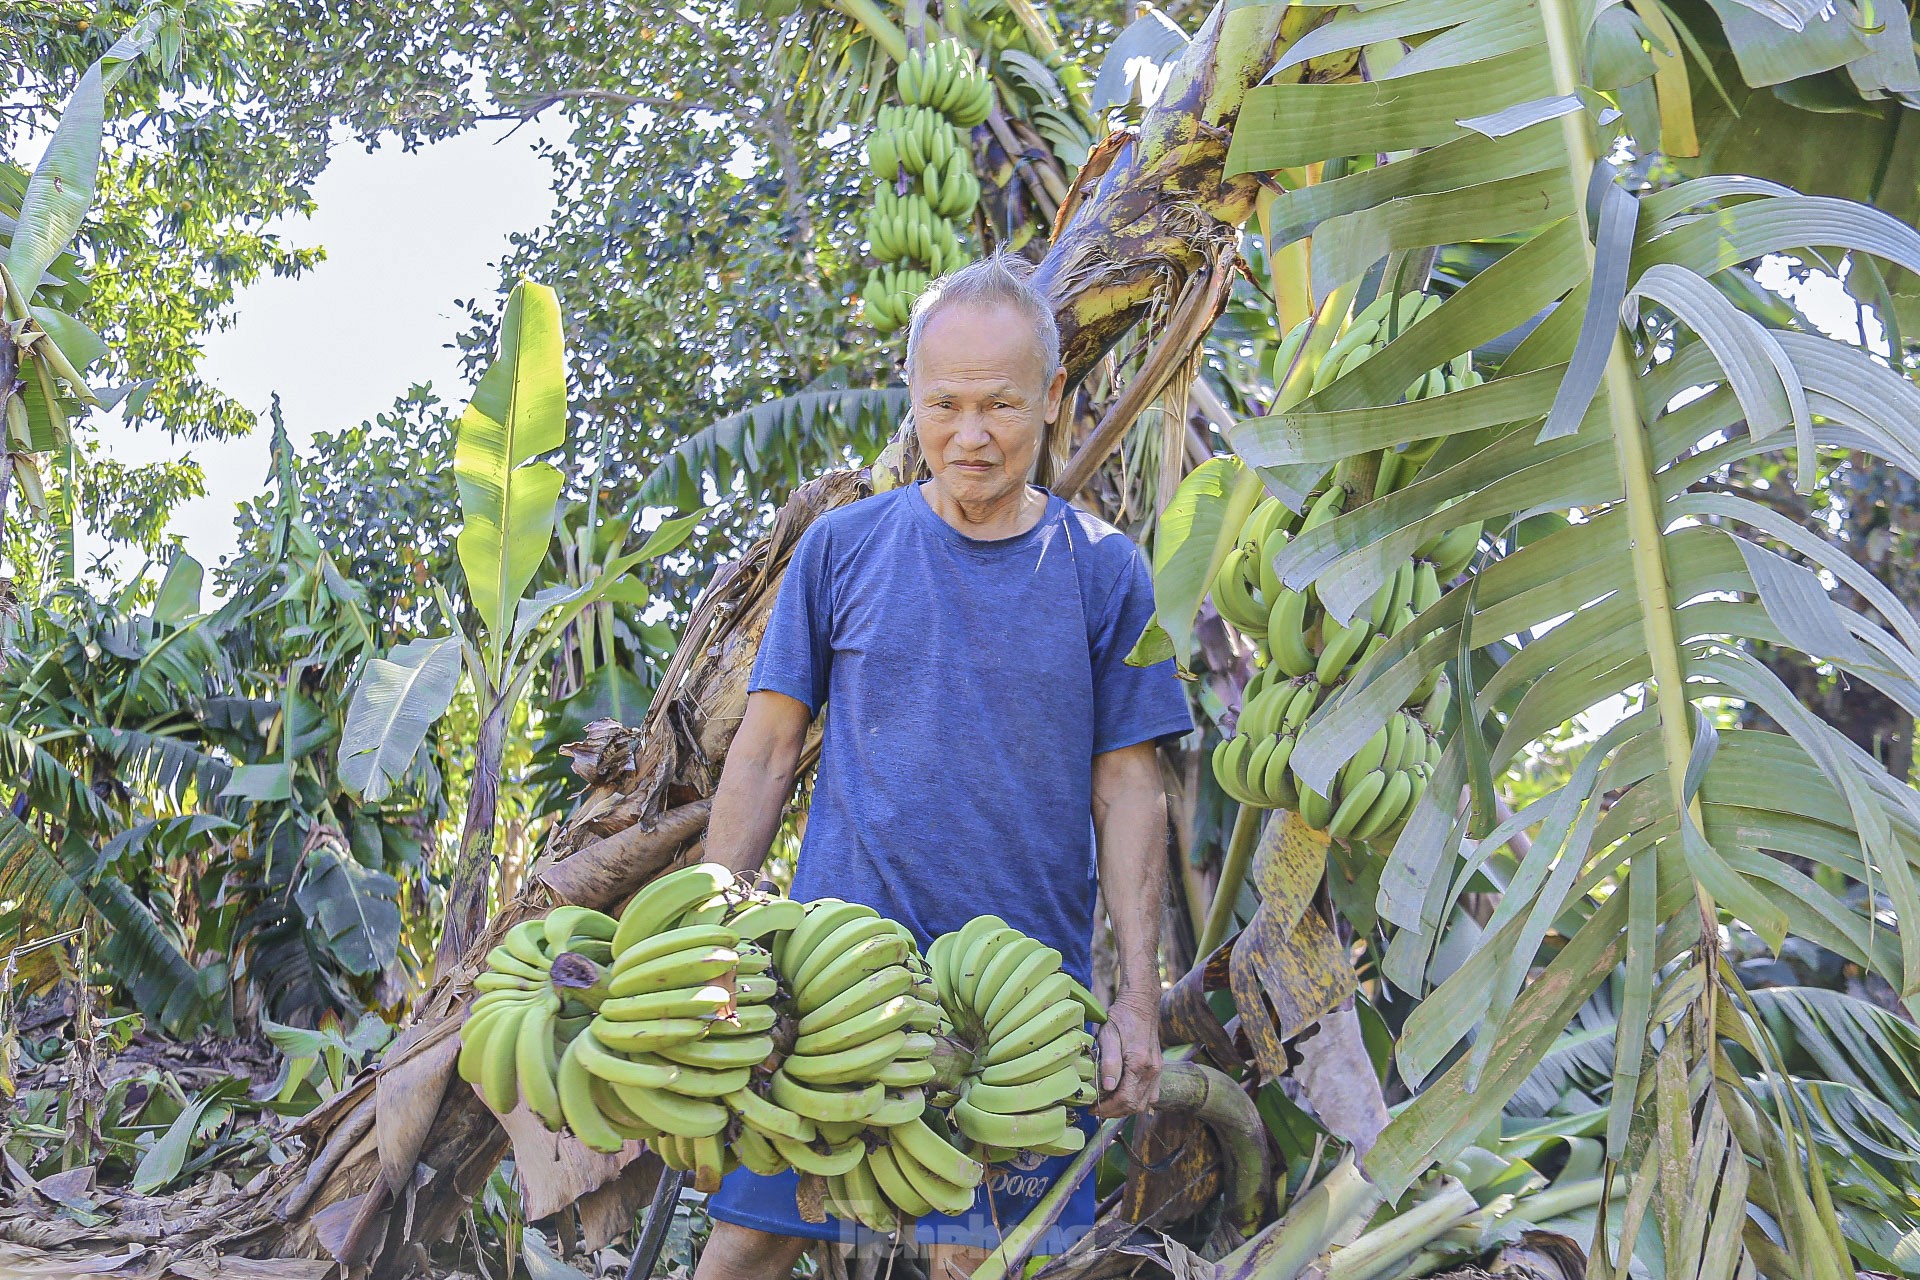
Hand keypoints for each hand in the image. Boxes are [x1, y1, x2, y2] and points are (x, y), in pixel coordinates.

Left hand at [1091, 991, 1160, 1117]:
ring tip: (1106, 1104)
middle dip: (1114, 1111)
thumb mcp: (1108, 1036)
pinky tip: (1122, 1095)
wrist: (1141, 1004)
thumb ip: (1109, 1063)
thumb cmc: (1122, 1018)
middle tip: (1096, 1108)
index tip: (1092, 1108)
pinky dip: (1136, 1100)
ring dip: (1125, 1108)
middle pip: (1135, 1106)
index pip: (1125, 1100)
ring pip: (1143, 1103)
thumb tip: (1108, 1087)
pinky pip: (1150, 1095)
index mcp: (1139, 1064)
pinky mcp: (1158, 1069)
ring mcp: (1157, 1071)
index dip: (1107, 1109)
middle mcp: (1152, 1071)